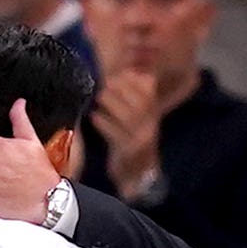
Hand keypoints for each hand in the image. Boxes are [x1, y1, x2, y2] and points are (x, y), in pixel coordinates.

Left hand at [90, 70, 161, 201]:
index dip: (132, 78)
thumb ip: (128, 96)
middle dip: (121, 88)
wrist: (137, 176)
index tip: (117, 73)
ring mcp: (141, 140)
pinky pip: (117, 135)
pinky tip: (94, 117)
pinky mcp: (128, 153)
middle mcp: (150, 125)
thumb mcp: (134, 117)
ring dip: (111, 103)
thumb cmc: (130, 141)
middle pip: (140, 101)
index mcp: (152, 112)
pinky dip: (104, 124)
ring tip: (98, 97)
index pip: (149, 88)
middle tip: (104, 84)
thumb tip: (119, 70)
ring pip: (130, 116)